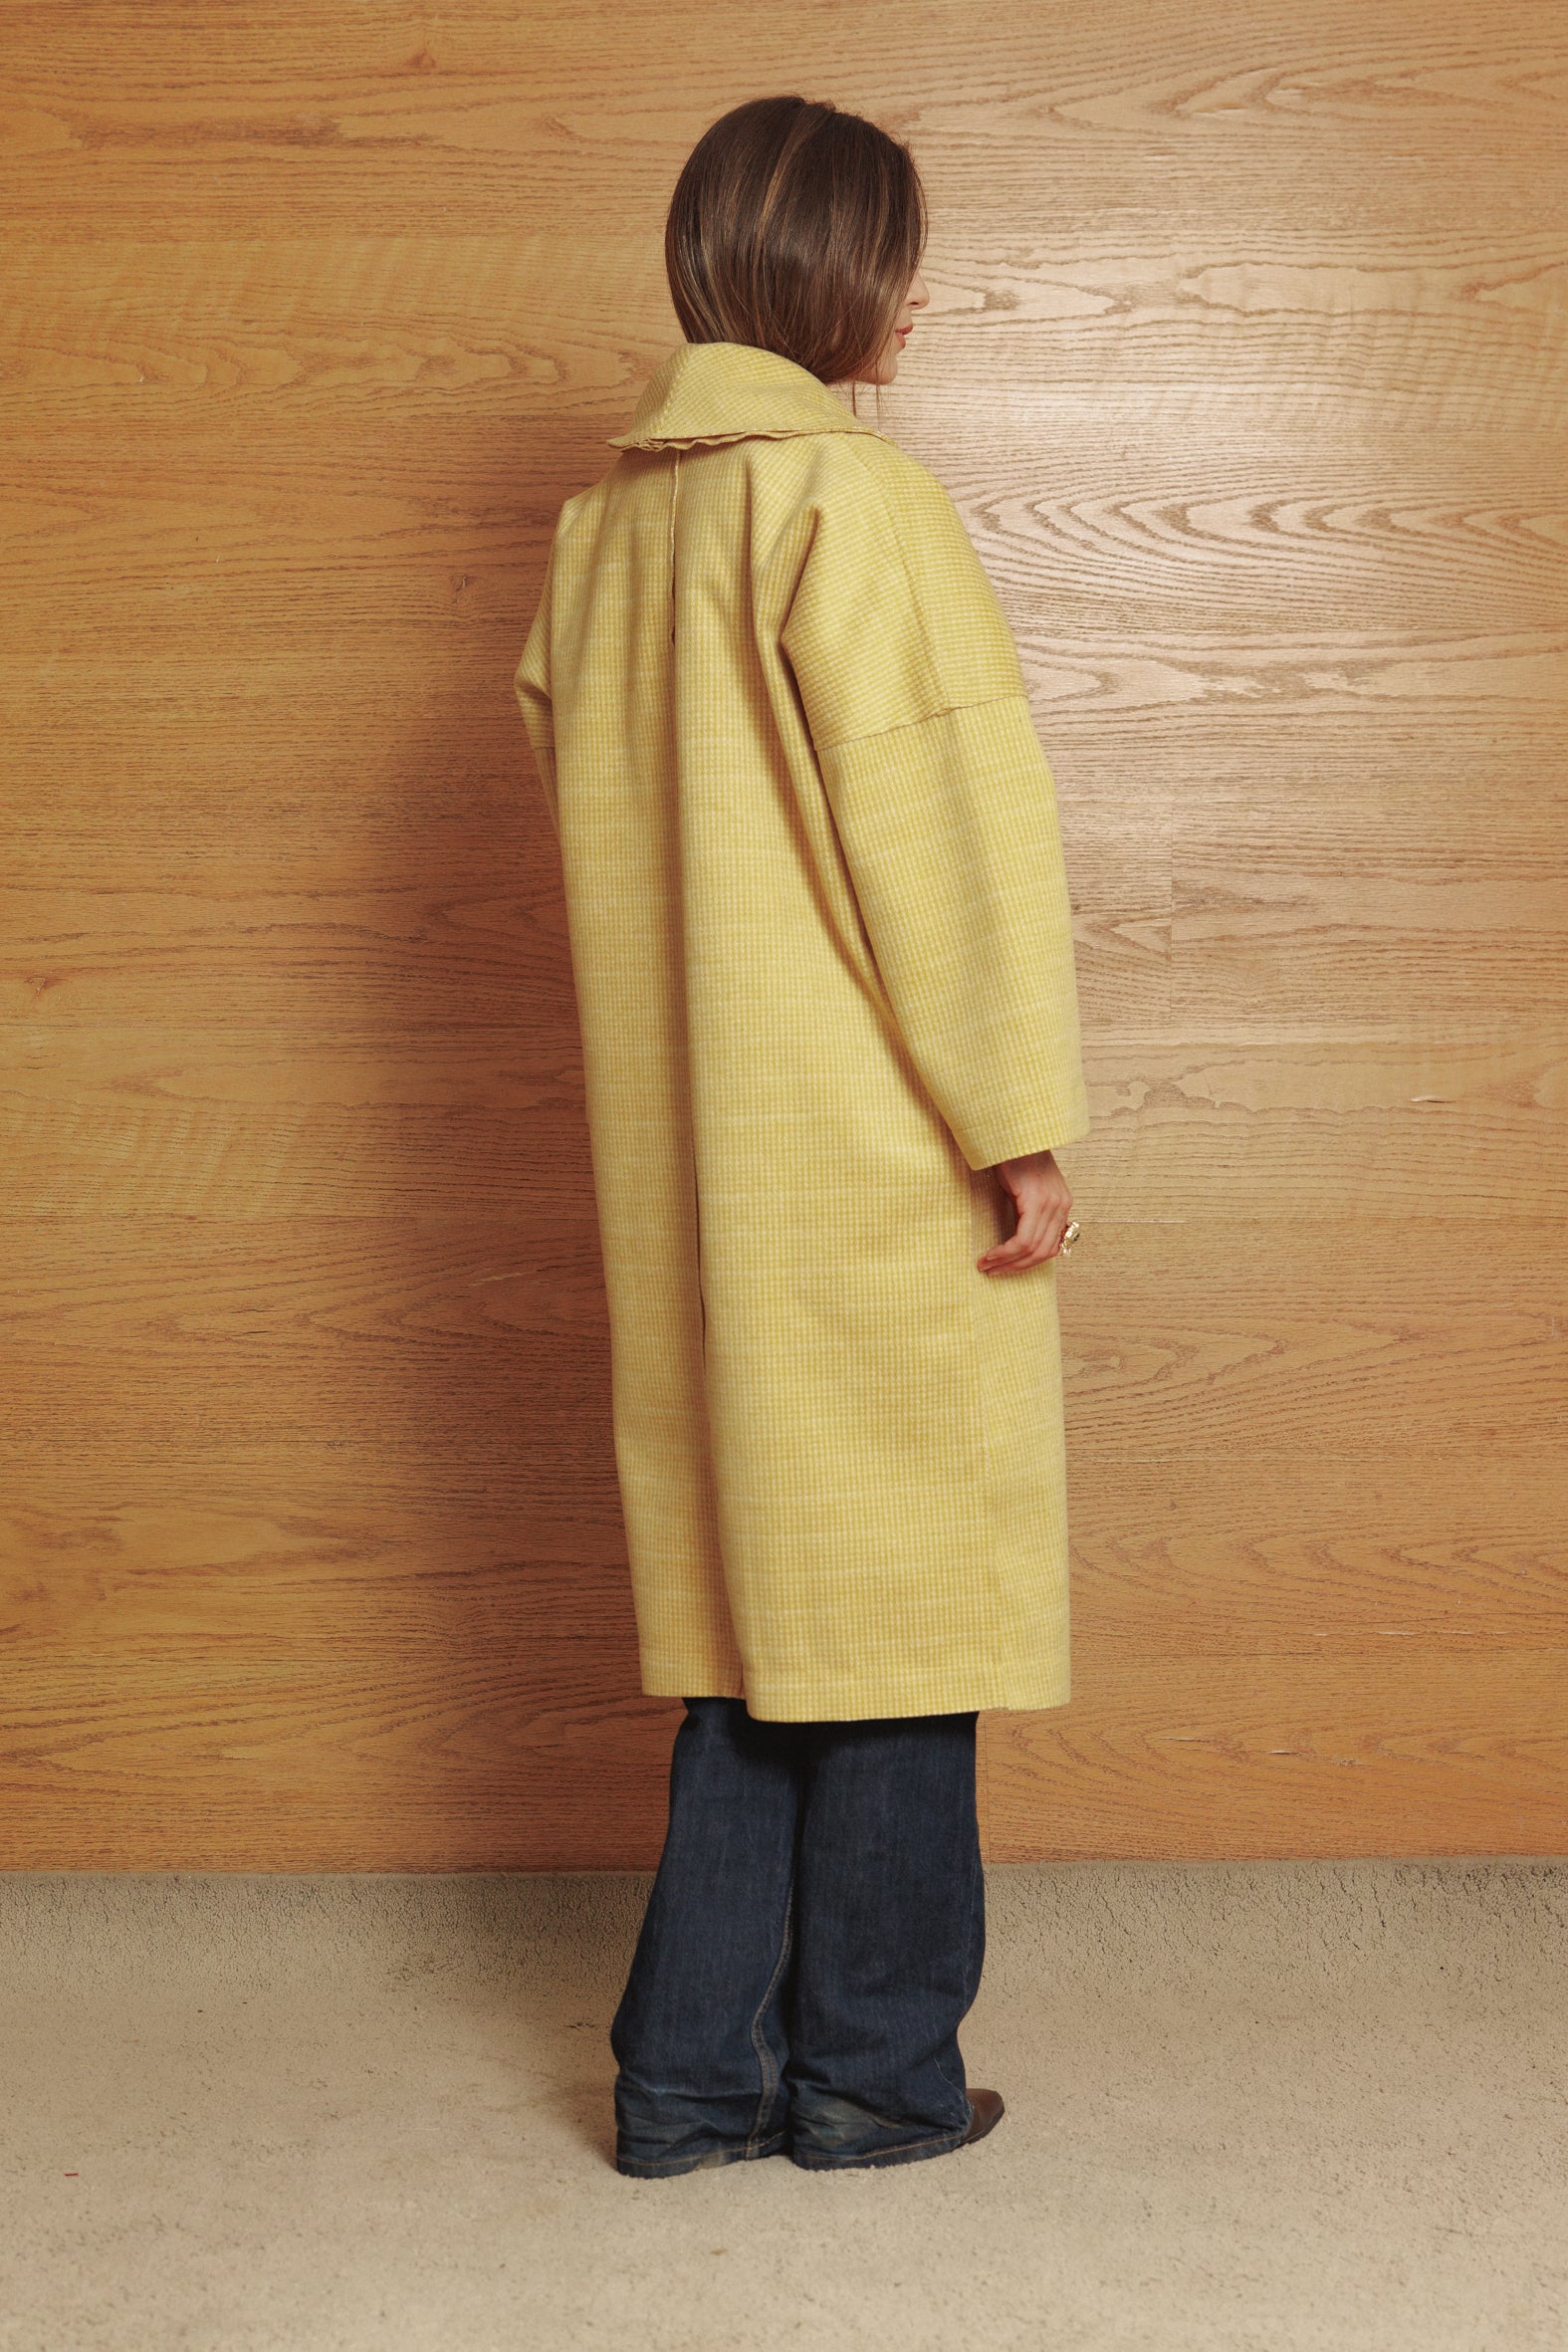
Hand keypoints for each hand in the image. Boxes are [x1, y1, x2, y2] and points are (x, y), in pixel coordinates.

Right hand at [976, 1148, 1073, 1274]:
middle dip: (1016, 1267)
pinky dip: (1005, 1252)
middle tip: (992, 1272)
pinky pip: (1023, 1239)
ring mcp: (1052, 1202)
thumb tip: (1014, 1236)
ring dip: (1007, 1263)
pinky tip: (990, 1254)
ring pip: (1033, 1249)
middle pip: (1043, 1252)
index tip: (1004, 1267)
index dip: (1027, 1263)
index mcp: (1062, 1202)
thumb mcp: (1023, 1186)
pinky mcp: (1037, 1200)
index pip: (1050, 1246)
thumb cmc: (1011, 1154)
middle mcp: (1062, 1204)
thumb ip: (1025, 1209)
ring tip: (987, 1265)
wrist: (1011, 1130)